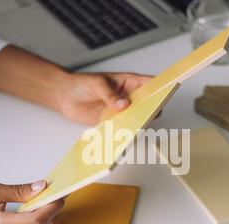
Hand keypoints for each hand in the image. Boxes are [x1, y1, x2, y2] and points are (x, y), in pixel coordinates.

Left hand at [0, 46, 151, 125]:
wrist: (63, 96)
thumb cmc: (80, 83)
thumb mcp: (96, 84)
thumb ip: (109, 94)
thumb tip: (123, 104)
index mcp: (128, 82)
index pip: (149, 84)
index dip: (159, 89)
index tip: (165, 96)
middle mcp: (128, 97)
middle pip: (147, 104)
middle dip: (151, 110)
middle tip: (151, 117)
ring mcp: (120, 110)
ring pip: (136, 118)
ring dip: (137, 124)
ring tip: (138, 129)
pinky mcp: (111, 122)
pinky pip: (122, 128)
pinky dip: (124, 133)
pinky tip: (124, 137)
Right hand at [0, 181, 63, 223]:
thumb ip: (18, 190)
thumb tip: (40, 187)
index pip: (37, 219)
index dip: (53, 207)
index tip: (61, 194)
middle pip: (41, 223)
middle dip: (53, 207)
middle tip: (60, 189)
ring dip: (47, 210)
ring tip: (51, 193)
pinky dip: (38, 214)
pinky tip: (40, 202)